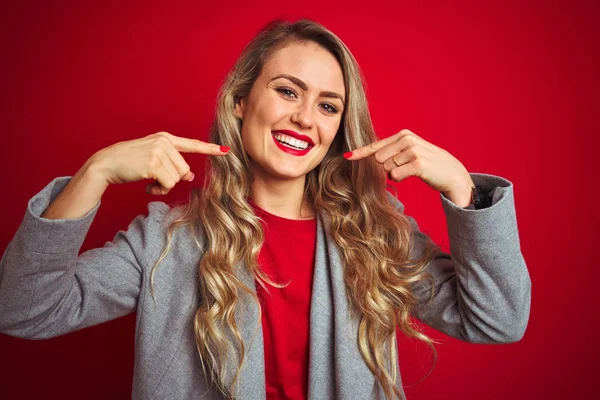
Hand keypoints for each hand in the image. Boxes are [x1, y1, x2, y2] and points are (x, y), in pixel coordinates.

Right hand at [87, 131, 229, 194]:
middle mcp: (164, 142)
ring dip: (165, 186)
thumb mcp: (153, 160)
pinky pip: (169, 184)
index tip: (226, 151)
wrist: (106, 164)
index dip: (210, 149)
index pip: (192, 144)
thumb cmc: (129, 163)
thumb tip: (190, 176)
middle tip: (156, 181)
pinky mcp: (154, 163)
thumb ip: (172, 164)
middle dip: (173, 179)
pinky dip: (160, 190)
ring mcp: (159, 151)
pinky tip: (148, 187)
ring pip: (177, 178)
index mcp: (165, 138)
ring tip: (150, 182)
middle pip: (185, 169)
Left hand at [345, 129, 473, 205]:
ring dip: (395, 174)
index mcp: (403, 135)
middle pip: (378, 159)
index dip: (361, 152)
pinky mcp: (418, 163)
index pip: (376, 145)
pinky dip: (400, 178)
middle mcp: (407, 139)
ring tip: (412, 170)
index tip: (347, 157)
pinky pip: (395, 175)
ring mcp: (413, 150)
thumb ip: (392, 152)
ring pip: (386, 168)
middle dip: (387, 168)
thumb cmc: (428, 165)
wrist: (452, 174)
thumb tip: (371, 158)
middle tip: (404, 168)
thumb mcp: (409, 153)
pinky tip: (414, 174)